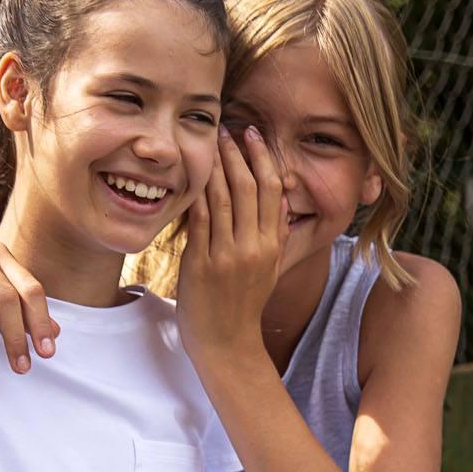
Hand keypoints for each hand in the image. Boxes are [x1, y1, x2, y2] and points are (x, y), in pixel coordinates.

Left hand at [176, 126, 288, 370]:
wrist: (226, 343)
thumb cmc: (243, 305)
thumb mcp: (269, 270)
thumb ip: (276, 235)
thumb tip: (281, 202)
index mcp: (272, 247)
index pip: (271, 191)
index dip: (262, 158)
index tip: (252, 134)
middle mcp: (253, 249)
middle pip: (248, 188)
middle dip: (236, 153)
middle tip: (226, 128)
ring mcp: (226, 256)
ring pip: (223, 198)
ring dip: (215, 166)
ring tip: (208, 141)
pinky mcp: (201, 264)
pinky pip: (198, 219)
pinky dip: (195, 193)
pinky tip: (191, 172)